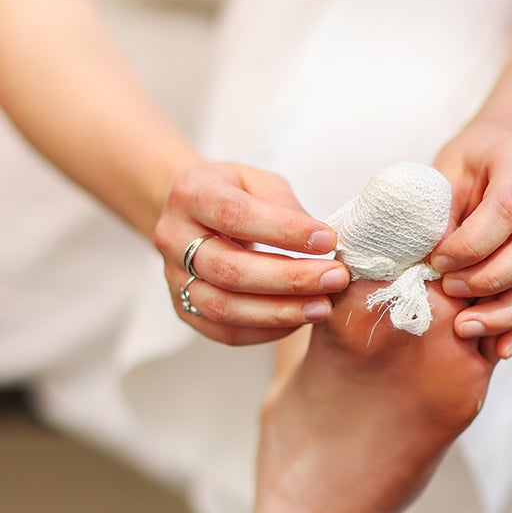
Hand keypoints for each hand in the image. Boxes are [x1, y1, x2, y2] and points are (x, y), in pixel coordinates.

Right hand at [154, 162, 349, 345]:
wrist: (190, 213)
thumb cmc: (233, 193)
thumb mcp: (258, 181)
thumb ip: (285, 207)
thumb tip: (321, 242)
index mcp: (191, 194)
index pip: (235, 215)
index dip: (283, 230)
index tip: (328, 239)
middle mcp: (174, 238)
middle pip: (229, 269)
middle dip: (289, 278)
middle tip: (335, 278)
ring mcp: (174, 278)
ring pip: (224, 307)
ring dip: (279, 312)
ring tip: (323, 307)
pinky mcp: (183, 308)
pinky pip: (224, 331)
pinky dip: (265, 331)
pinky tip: (298, 320)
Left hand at [431, 119, 511, 358]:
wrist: (503, 154)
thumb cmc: (467, 166)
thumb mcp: (444, 174)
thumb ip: (439, 213)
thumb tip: (428, 262)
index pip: (508, 207)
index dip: (472, 243)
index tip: (439, 262)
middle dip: (494, 279)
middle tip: (452, 292)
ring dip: (507, 311)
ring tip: (466, 328)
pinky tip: (500, 347)